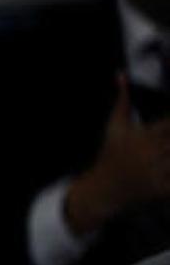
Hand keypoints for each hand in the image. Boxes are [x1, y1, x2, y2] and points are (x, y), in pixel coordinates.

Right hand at [66, 76, 169, 234]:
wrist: (101, 190)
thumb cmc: (110, 153)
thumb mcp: (113, 127)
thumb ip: (122, 100)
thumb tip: (120, 75)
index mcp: (140, 137)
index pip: (169, 124)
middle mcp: (147, 154)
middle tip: (169, 142)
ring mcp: (154, 173)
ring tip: (167, 152)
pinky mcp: (159, 189)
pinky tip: (167, 168)